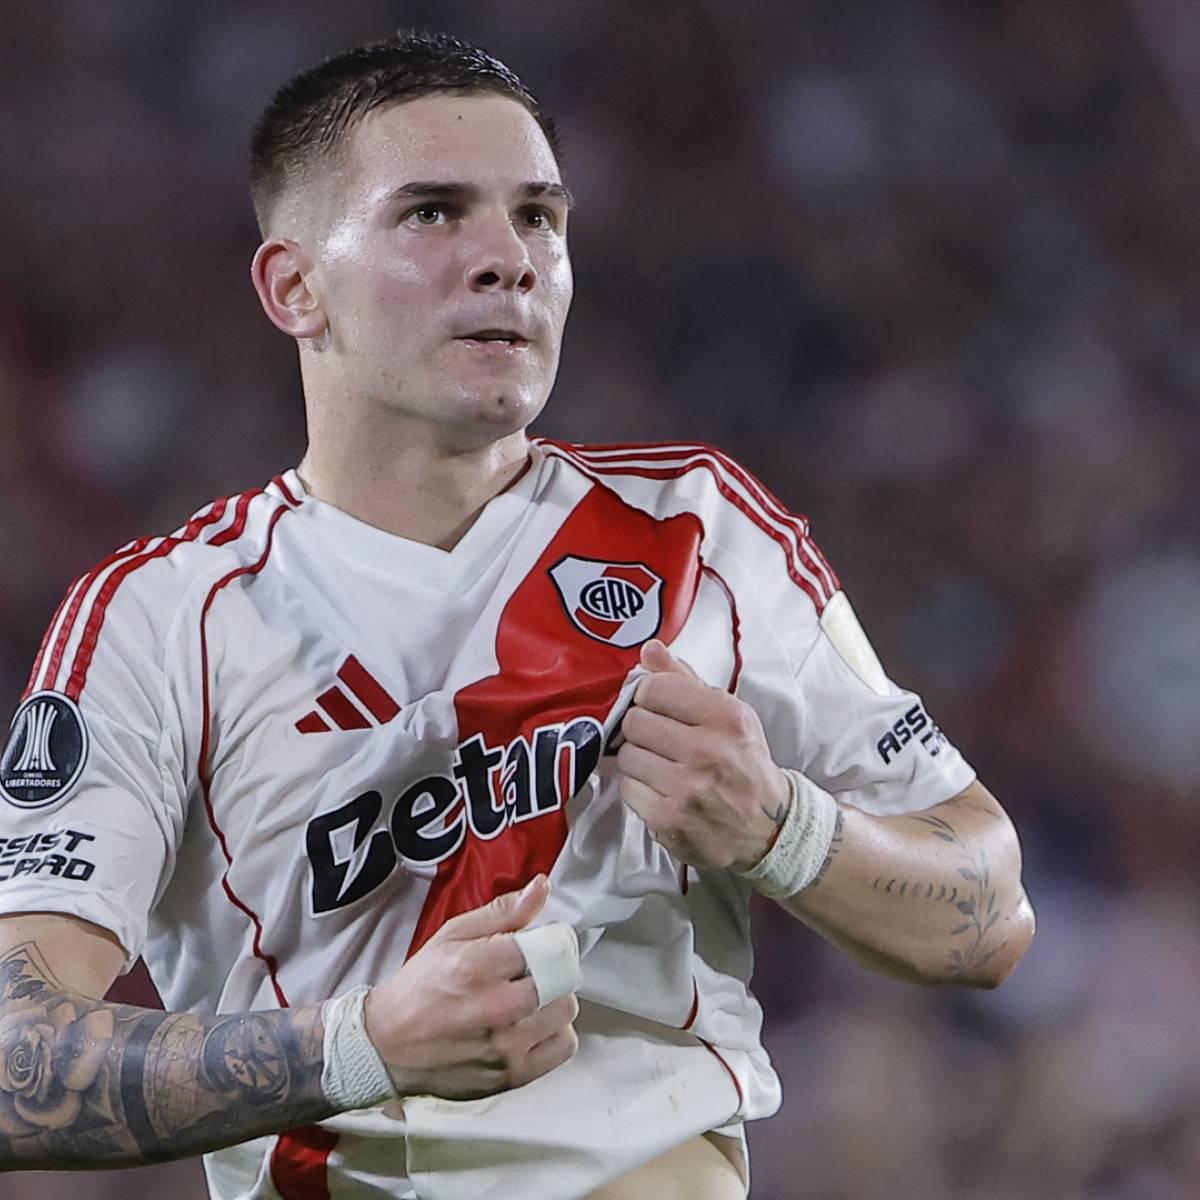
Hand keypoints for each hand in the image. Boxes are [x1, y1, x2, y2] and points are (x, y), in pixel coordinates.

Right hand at [363, 876, 578, 1099]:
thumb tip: (541, 888)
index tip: (543, 943)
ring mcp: (506, 1045)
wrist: (388, 1045)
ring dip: (554, 1000)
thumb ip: (503, 912)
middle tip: (535, 970)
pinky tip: (533, 1026)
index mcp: (479, 965)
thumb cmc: (420, 988)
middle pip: (563, 977)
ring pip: (566, 1010)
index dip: (550, 940)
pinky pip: (564, 1047)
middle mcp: (496, 1007)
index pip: (548, 945)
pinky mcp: (512, 1075)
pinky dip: (555, 1034)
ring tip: (531, 999)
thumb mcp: (453, 935)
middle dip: (554, 968)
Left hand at [617, 640, 790, 871]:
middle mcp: (709, 752)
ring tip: (662, 766)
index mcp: (727, 717)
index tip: (657, 706)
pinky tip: (662, 790)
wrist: (768, 828)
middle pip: (635, 721)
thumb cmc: (743, 765)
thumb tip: (650, 650)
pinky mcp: (669, 820)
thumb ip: (685, 679)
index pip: (655, 688)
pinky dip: (639, 788)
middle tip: (660, 739)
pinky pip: (628, 789)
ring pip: (627, 755)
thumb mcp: (727, 715)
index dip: (649, 696)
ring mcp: (688, 788)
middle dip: (642, 728)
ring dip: (638, 759)